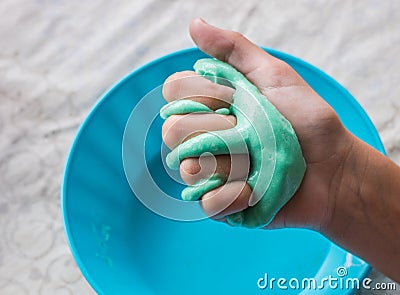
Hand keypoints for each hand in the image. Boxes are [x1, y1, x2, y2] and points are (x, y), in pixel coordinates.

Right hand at [161, 18, 353, 230]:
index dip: (198, 94)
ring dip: (226, 162)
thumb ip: (234, 50)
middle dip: (213, 129)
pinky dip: (230, 196)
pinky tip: (253, 189)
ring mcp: (213, 171)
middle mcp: (207, 137)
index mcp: (214, 106)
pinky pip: (205, 201)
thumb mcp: (275, 77)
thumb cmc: (308, 121)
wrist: (334, 171)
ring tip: (255, 162)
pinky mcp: (222, 202)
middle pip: (173, 130)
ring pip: (185, 166)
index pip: (174, 94)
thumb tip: (194, 24)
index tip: (232, 98)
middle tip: (248, 131)